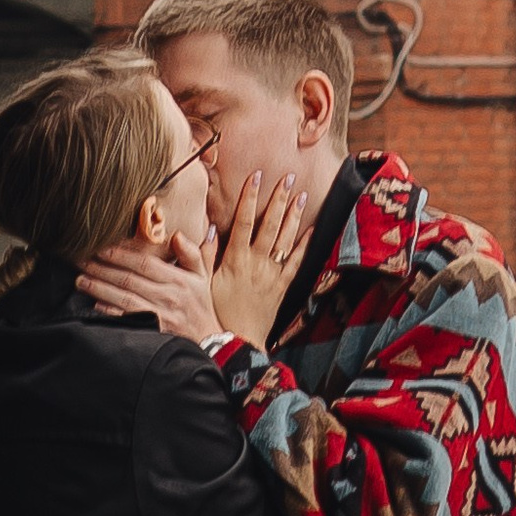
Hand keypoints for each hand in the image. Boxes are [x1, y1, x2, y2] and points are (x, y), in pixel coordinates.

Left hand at [76, 226, 221, 346]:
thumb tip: (176, 235)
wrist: (209, 342)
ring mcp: (160, 316)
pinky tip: (95, 305)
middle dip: (102, 269)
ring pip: (124, 299)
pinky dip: (111, 313)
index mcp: (178, 280)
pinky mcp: (154, 333)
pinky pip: (128, 320)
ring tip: (81, 280)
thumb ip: (191, 254)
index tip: (101, 247)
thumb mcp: (202, 277)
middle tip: (81, 260)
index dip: (121, 255)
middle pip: (129, 280)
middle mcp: (168, 297)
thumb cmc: (200, 306)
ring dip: (100, 289)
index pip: (144, 263)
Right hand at [209, 170, 309, 346]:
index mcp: (235, 259)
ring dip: (294, 216)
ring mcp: (272, 273)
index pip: (244, 221)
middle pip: (270, 224)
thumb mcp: (204, 282)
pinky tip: (311, 230)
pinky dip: (304, 245)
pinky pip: (296, 262)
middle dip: (279, 199)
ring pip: (285, 239)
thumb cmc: (217, 312)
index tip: (256, 177)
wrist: (238, 339)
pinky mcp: (282, 286)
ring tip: (302, 195)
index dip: (250, 197)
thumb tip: (207, 229)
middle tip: (289, 177)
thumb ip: (204, 255)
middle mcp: (257, 263)